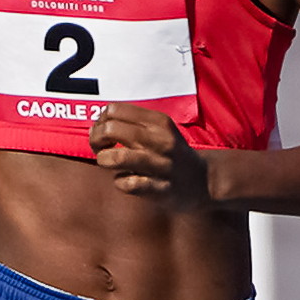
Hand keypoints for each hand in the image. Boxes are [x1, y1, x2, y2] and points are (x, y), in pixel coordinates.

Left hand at [91, 103, 210, 209]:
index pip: (114, 110)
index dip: (101, 121)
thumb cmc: (171, 154)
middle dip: (96, 140)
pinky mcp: (160, 189)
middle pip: (110, 130)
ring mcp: (161, 165)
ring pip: (116, 157)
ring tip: (109, 163)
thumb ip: (132, 124)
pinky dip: (120, 182)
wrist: (203, 181)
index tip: (105, 133)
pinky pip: (127, 184)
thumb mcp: (159, 130)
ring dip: (104, 160)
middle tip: (100, 148)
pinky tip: (127, 180)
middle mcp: (160, 140)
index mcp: (159, 122)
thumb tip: (96, 126)